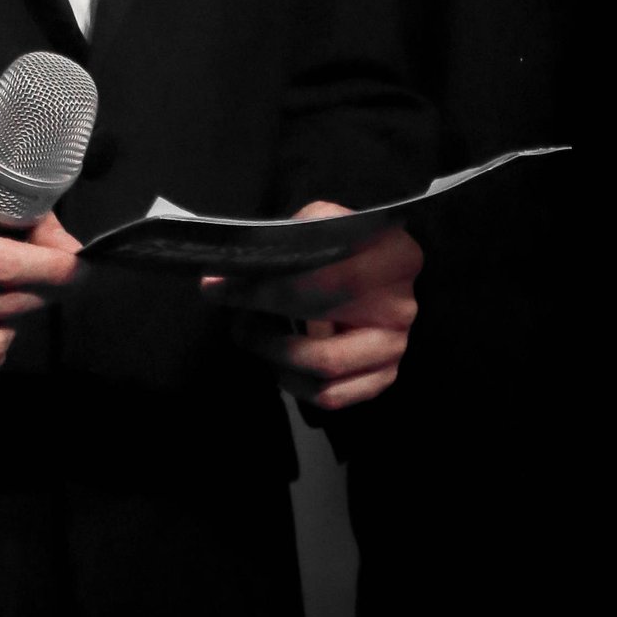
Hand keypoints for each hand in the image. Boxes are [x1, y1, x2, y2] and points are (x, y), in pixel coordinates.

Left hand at [200, 200, 421, 411]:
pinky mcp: (385, 376)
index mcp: (392, 256)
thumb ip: (289, 238)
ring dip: (275, 357)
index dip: (263, 288)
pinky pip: (333, 397)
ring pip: (323, 368)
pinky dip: (296, 385)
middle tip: (234, 319)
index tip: (217, 286)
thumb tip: (235, 266)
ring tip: (254, 336)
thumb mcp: (323, 220)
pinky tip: (280, 363)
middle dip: (262, 324)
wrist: (379, 268)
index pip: (317, 278)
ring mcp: (395, 345)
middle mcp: (400, 305)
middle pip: (318, 318)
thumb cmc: (344, 242)